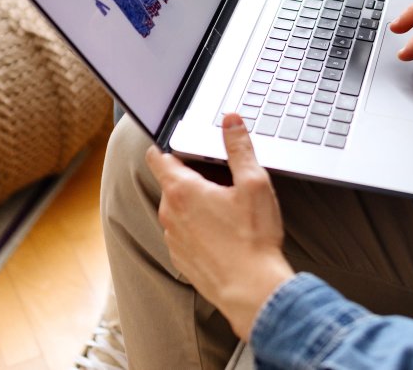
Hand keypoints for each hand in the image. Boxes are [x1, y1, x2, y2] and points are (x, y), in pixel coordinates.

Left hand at [146, 114, 295, 338]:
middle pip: (172, 182)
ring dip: (194, 204)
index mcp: (182, 190)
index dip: (168, 144)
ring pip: (177, 209)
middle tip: (223, 180)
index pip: (158, 156)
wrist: (252, 291)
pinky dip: (197, 228)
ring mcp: (173, 239)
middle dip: (193, 176)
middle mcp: (169, 213)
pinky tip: (223, 234)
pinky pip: (183, 233)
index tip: (181, 141)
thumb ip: (239, 147)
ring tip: (226, 210)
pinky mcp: (180, 259)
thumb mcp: (254, 183)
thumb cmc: (253, 238)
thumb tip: (230, 120)